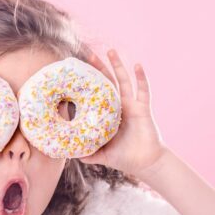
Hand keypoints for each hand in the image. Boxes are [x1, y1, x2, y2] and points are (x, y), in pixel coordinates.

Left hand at [78, 49, 167, 176]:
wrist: (145, 163)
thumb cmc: (125, 158)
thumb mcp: (101, 155)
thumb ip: (87, 153)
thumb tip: (69, 155)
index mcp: (108, 114)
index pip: (95, 95)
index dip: (88, 83)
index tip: (77, 72)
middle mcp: (119, 106)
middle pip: (107, 82)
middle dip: (99, 67)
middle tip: (88, 53)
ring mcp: (131, 105)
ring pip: (123, 81)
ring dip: (117, 65)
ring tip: (110, 50)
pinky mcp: (143, 109)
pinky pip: (143, 91)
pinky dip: (141, 78)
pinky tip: (137, 65)